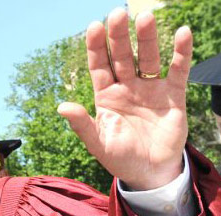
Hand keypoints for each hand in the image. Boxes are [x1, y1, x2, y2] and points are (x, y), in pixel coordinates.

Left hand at [58, 8, 192, 189]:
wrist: (150, 172)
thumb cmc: (120, 158)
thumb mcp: (98, 144)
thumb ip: (82, 125)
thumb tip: (61, 107)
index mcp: (106, 97)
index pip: (100, 66)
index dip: (97, 48)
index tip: (94, 27)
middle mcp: (127, 87)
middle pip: (123, 56)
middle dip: (119, 37)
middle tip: (118, 14)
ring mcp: (150, 89)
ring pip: (148, 58)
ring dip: (147, 39)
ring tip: (145, 18)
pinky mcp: (173, 95)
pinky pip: (177, 70)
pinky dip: (181, 53)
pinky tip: (182, 33)